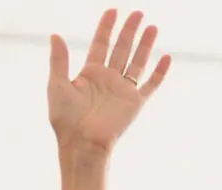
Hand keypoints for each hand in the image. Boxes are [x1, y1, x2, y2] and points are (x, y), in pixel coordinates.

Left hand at [48, 9, 170, 157]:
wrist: (82, 143)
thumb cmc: (65, 119)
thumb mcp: (57, 86)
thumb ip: (59, 60)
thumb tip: (55, 35)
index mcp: (89, 74)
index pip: (100, 44)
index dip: (106, 28)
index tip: (113, 11)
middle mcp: (107, 79)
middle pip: (121, 49)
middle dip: (129, 31)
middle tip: (138, 13)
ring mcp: (122, 90)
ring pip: (137, 62)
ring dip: (145, 45)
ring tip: (152, 26)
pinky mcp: (134, 103)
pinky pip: (150, 85)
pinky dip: (159, 72)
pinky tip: (166, 57)